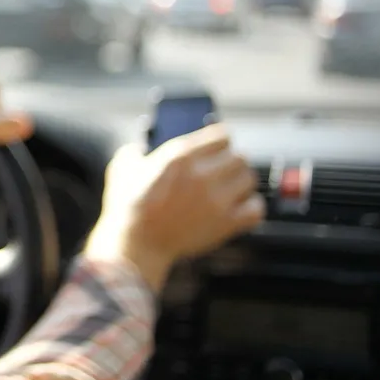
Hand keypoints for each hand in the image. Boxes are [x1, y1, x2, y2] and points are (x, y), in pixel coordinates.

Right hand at [83, 124, 263, 291]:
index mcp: (180, 155)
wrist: (136, 245)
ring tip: (228, 189)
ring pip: (249, 179)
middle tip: (221, 170)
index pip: (222, 135)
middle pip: (240, 156)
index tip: (216, 147)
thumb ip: (136, 151)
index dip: (219, 141)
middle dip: (230, 162)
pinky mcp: (226, 224)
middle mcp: (203, 174)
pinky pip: (256, 208)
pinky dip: (251, 207)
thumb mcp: (122, 167)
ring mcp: (217, 200)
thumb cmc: (128, 208)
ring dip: (240, 183)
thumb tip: (143, 148)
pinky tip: (238, 208)